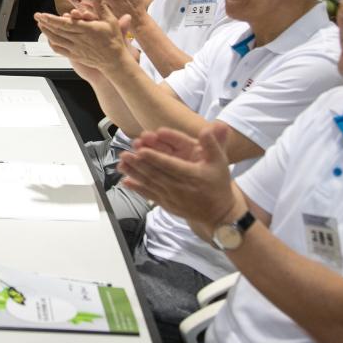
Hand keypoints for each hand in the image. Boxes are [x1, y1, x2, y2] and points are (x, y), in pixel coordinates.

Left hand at [34, 6, 129, 72]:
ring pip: (56, 40)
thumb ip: (101, 6)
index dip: (51, 19)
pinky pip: (59, 50)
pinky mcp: (75, 56)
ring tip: (40, 24)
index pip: (65, 24)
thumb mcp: (110, 20)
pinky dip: (52, 43)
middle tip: (37, 16)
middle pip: (57, 31)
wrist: (114, 60)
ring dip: (46, 32)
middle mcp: (79, 39)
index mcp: (87, 29)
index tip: (42, 15)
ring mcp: (76, 49)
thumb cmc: (114, 39)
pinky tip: (48, 38)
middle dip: (45, 23)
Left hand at [117, 124, 239, 238]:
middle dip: (138, 164)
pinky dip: (137, 188)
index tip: (141, 151)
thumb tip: (207, 129)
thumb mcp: (220, 162)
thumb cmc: (218, 185)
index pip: (170, 165)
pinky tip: (126, 181)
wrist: (219, 213)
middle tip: (125, 154)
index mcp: (192, 175)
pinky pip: (149, 195)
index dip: (155, 158)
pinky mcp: (166, 204)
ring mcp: (171, 197)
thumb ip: (212, 144)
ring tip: (121, 164)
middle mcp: (179, 187)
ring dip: (134, 174)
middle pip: (156, 173)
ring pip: (150, 184)